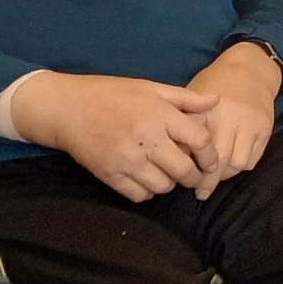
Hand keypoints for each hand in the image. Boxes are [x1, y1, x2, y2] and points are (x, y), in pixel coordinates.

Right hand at [9, 73, 219, 201]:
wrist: (66, 108)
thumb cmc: (111, 94)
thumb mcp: (150, 88)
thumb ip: (185, 98)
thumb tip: (216, 101)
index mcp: (160, 115)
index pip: (200, 142)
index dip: (211, 156)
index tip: (211, 162)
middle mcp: (147, 139)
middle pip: (185, 171)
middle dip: (195, 176)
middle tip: (194, 175)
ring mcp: (127, 159)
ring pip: (164, 186)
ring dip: (170, 183)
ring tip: (166, 173)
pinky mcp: (109, 174)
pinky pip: (139, 195)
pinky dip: (147, 191)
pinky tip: (146, 179)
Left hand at [185, 44, 281, 198]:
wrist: (250, 69)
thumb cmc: (214, 83)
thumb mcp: (192, 95)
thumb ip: (184, 122)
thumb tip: (172, 154)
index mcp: (205, 110)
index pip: (193, 146)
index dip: (186, 165)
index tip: (178, 177)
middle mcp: (229, 118)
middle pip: (217, 159)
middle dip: (207, 180)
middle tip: (198, 192)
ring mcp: (249, 124)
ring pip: (237, 164)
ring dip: (225, 175)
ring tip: (215, 178)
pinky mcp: (265, 129)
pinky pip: (251, 159)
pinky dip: (240, 167)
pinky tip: (230, 166)